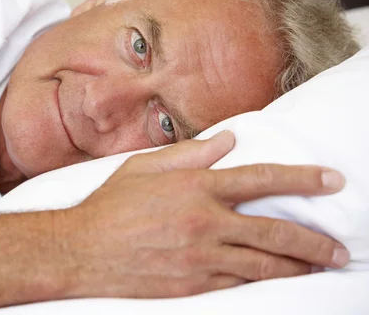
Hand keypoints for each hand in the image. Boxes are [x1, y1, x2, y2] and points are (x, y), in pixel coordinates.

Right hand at [61, 131, 348, 298]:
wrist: (83, 250)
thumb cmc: (111, 206)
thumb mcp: (145, 167)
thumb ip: (190, 152)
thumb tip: (228, 139)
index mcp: (196, 187)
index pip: (261, 179)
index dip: (302, 179)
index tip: (331, 181)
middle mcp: (205, 221)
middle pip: (275, 230)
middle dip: (314, 239)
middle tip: (339, 247)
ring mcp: (202, 256)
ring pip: (264, 263)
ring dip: (298, 264)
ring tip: (321, 265)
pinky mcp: (194, 284)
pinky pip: (240, 283)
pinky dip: (265, 280)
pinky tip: (278, 278)